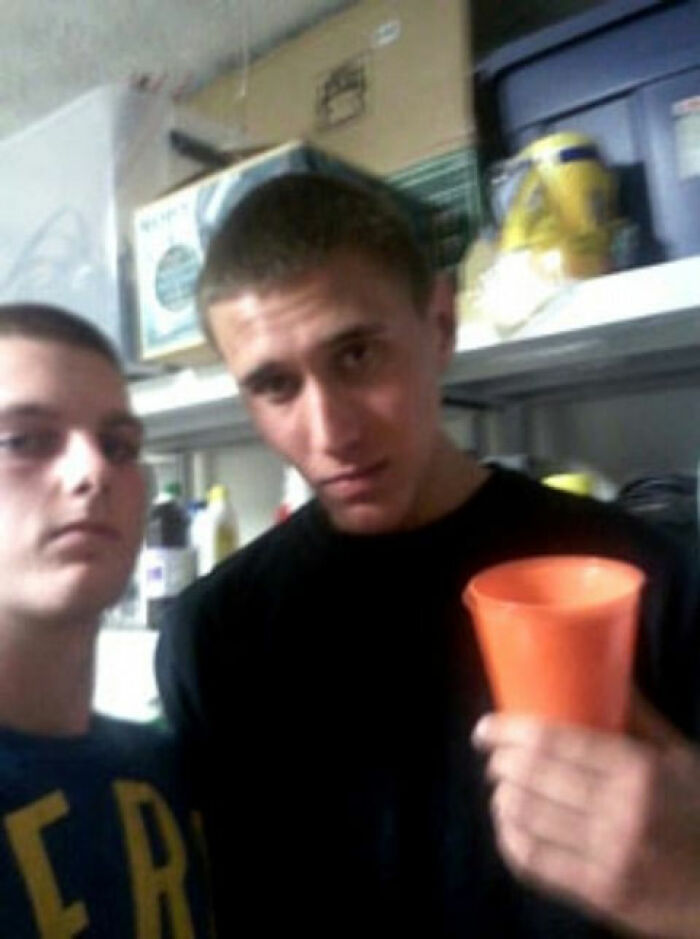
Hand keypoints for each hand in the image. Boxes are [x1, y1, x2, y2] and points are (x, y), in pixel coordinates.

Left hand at [472, 696, 699, 937]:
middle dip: (500, 762)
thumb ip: (638, 717)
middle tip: (492, 754)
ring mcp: (611, 859)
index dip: (507, 732)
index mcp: (640, 771)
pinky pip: (536, 863)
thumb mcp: (680, 757)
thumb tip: (602, 666)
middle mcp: (622, 814)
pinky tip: (508, 825)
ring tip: (500, 786)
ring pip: (527, 818)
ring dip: (502, 797)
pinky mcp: (603, 897)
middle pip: (532, 777)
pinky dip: (511, 838)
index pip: (553, 742)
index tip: (485, 728)